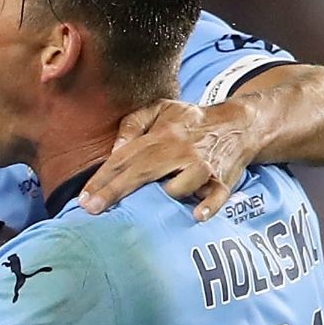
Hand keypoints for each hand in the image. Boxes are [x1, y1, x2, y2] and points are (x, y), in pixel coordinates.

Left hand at [80, 97, 260, 220]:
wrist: (240, 124)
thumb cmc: (191, 122)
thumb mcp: (161, 110)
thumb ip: (133, 124)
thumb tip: (114, 149)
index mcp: (162, 134)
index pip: (125, 157)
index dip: (102, 178)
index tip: (84, 197)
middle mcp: (180, 150)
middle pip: (141, 171)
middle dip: (114, 191)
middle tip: (91, 209)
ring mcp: (202, 166)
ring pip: (178, 186)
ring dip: (163, 197)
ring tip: (153, 204)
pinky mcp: (222, 181)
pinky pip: (216, 195)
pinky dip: (209, 205)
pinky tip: (197, 215)